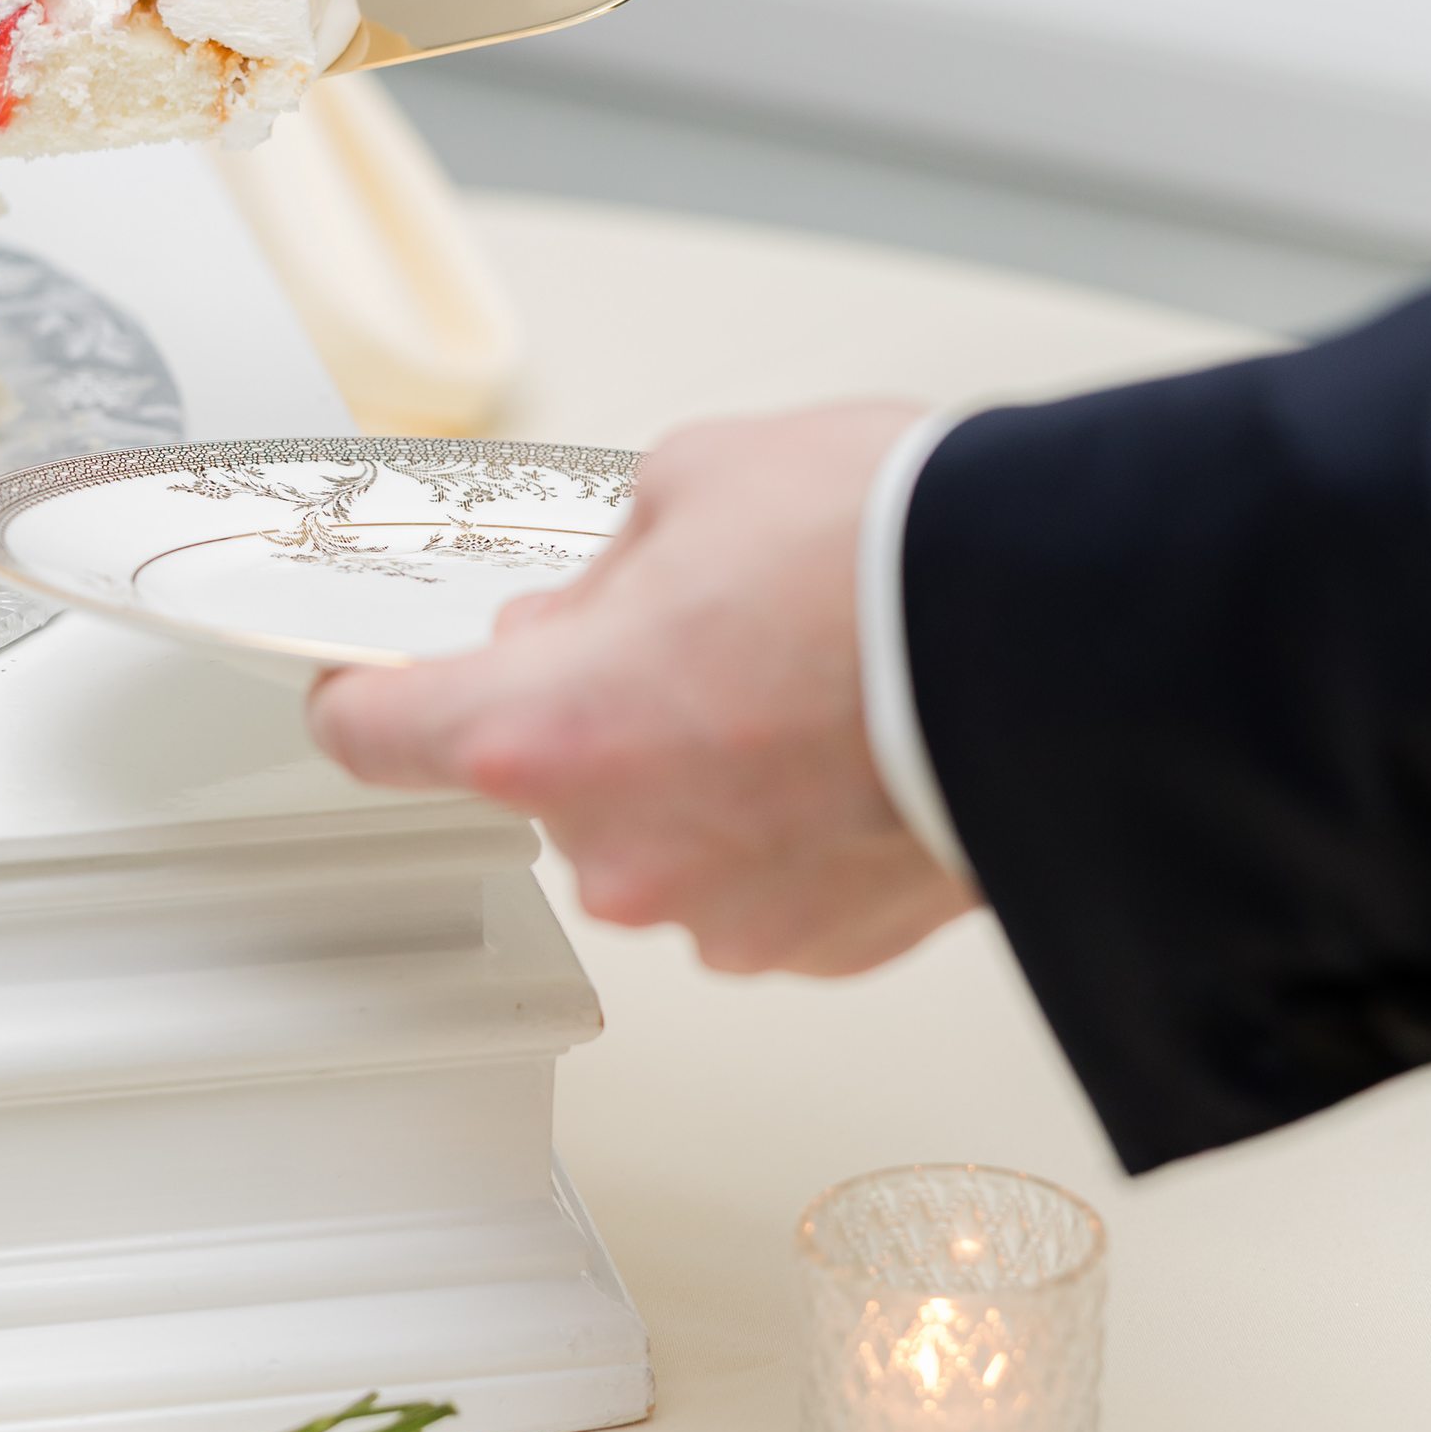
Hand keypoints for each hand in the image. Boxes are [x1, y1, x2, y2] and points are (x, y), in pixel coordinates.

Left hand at [308, 404, 974, 973]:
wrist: (1063, 640)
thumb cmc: (888, 554)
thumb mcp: (693, 482)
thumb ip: (610, 565)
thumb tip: (595, 609)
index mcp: (543, 727)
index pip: (378, 736)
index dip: (370, 697)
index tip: (367, 687)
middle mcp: (616, 848)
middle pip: (544, 779)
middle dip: (594, 709)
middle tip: (689, 630)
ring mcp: (722, 914)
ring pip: (661, 835)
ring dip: (700, 771)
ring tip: (799, 680)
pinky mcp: (821, 948)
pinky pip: (760, 881)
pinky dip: (787, 823)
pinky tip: (850, 744)